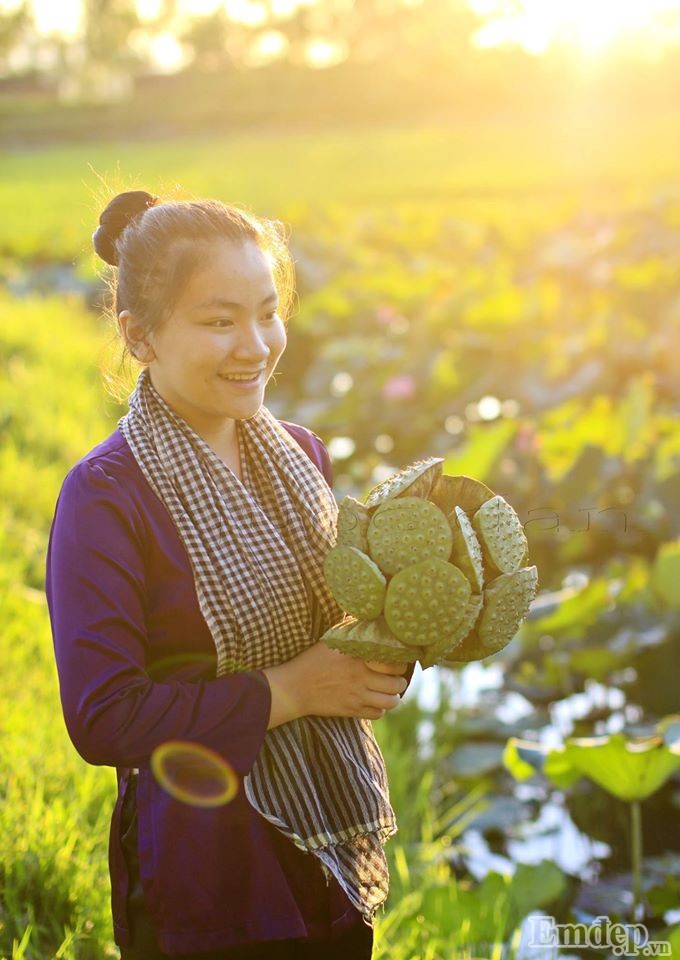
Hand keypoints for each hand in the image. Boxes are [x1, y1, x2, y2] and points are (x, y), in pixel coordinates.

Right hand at [289, 643, 408, 720]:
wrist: (294, 687)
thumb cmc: (312, 660)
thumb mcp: (330, 641)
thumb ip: (350, 632)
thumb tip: (368, 621)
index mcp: (358, 658)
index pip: (394, 663)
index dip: (399, 663)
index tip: (396, 661)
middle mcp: (361, 678)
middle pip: (397, 684)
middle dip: (399, 681)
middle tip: (394, 677)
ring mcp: (357, 696)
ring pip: (391, 702)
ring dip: (392, 696)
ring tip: (387, 691)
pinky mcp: (352, 710)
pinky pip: (377, 714)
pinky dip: (379, 709)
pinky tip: (373, 700)